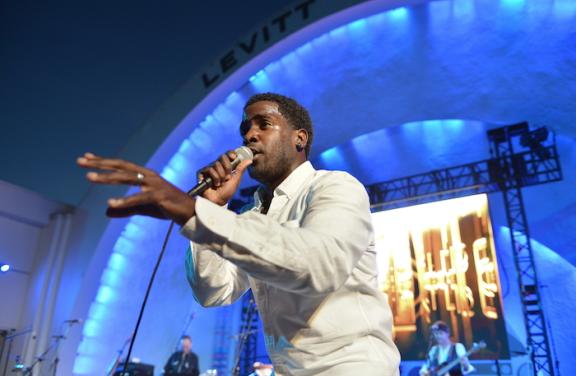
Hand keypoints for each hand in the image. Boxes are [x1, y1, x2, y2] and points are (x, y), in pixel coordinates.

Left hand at [77, 153, 195, 224]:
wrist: (191, 213)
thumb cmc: (168, 208)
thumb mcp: (144, 207)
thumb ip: (126, 208)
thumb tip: (106, 212)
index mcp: (145, 175)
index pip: (121, 165)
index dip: (103, 161)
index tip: (86, 157)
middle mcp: (148, 176)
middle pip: (120, 167)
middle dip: (100, 164)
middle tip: (80, 162)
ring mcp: (154, 185)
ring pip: (126, 179)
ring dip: (107, 178)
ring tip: (89, 178)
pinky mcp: (158, 197)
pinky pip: (138, 199)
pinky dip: (124, 201)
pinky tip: (110, 203)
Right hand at [196, 149, 251, 205]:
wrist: (218, 200)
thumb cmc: (227, 192)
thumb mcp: (236, 180)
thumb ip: (241, 169)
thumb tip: (249, 160)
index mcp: (225, 166)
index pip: (227, 155)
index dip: (230, 153)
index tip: (234, 157)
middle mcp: (217, 166)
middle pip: (222, 156)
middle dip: (227, 167)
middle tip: (228, 177)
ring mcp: (209, 169)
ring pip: (217, 164)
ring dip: (221, 176)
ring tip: (220, 183)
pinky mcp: (202, 173)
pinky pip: (210, 169)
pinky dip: (215, 178)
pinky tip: (214, 184)